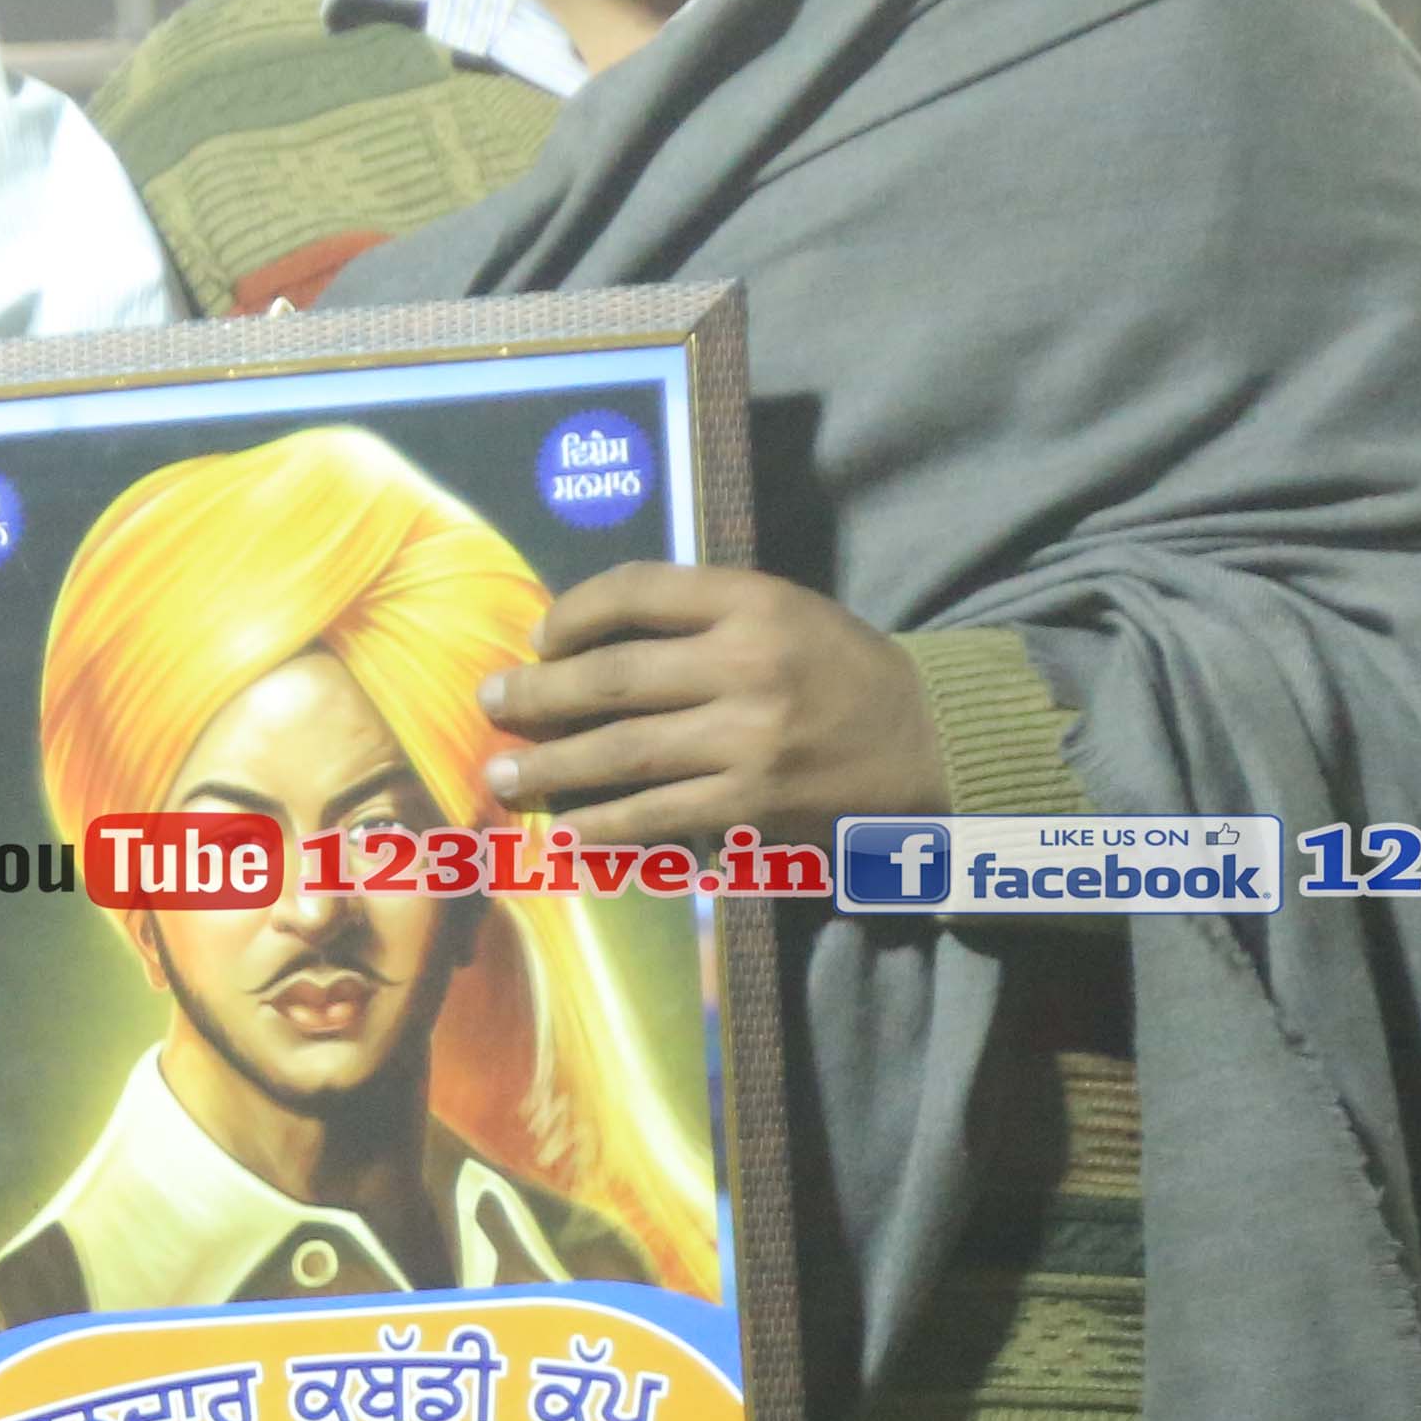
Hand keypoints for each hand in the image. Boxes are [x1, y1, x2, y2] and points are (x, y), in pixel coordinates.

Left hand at [477, 563, 948, 852]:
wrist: (930, 746)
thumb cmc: (840, 673)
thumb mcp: (783, 611)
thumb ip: (698, 615)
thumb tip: (581, 640)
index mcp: (754, 602)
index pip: (638, 590)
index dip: (573, 612)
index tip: (540, 637)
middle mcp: (748, 666)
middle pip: (613, 677)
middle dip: (538, 693)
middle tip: (491, 702)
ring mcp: (750, 742)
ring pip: (624, 753)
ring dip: (550, 767)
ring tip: (501, 775)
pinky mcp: (755, 808)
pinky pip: (659, 818)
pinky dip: (605, 824)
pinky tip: (567, 830)